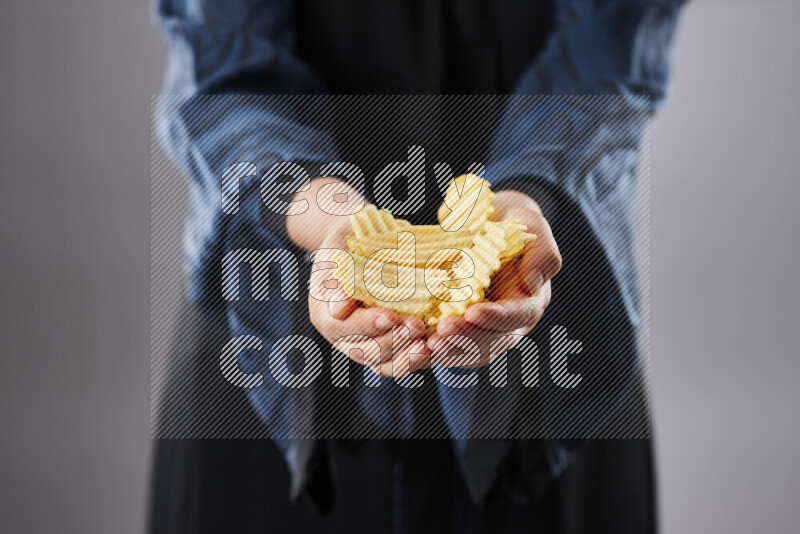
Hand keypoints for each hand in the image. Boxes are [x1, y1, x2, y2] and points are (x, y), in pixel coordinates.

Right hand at [308, 219, 430, 377]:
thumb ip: (336, 272)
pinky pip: (398, 363)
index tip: (389, 316)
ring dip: (405, 356)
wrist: (361, 245)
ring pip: (381, 363)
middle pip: (363, 350)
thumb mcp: (337, 247)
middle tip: (416, 326)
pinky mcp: (385, 350)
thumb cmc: (349, 242)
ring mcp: (363, 346)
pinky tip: (433, 348)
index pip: (342, 326)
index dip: (366, 324)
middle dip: (391, 340)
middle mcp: (341, 336)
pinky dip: (415, 359)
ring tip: (427, 344)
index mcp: (324, 312)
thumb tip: (339, 307)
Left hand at [425, 190, 561, 368]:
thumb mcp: (532, 225)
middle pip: (493, 341)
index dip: (496, 317)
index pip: (517, 315)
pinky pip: (453, 349)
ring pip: (472, 352)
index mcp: (531, 300)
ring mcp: (487, 331)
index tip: (473, 312)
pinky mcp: (464, 332)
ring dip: (449, 351)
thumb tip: (533, 283)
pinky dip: (436, 351)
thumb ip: (541, 254)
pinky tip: (417, 347)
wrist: (489, 227)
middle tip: (440, 334)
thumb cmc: (511, 223)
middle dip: (466, 339)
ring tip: (427, 345)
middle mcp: (511, 323)